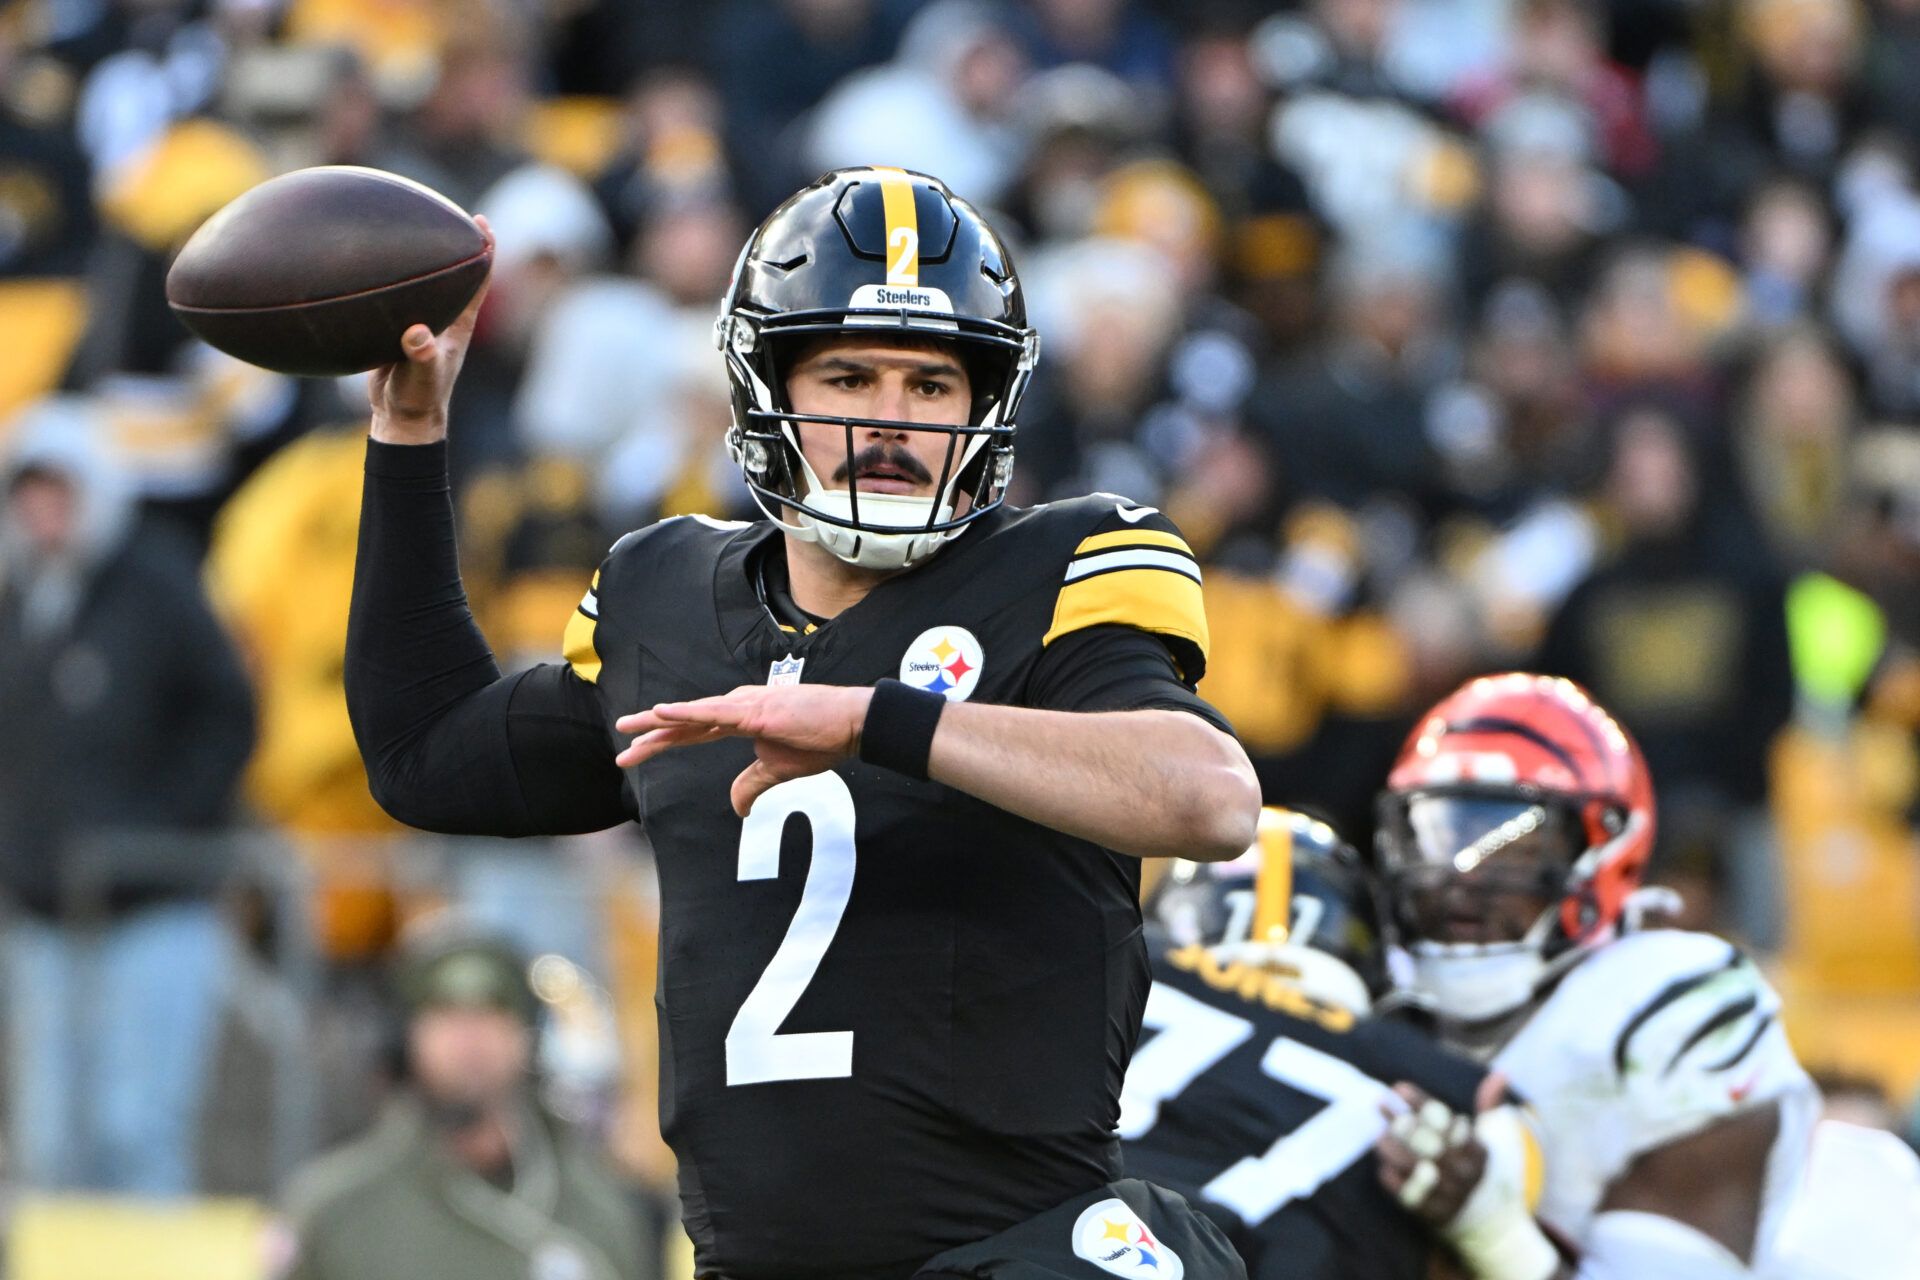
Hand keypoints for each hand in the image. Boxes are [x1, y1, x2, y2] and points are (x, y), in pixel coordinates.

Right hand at [368, 213, 493, 443]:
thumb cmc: (418, 397)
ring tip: (408, 224)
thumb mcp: (420, 377)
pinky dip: (391, 278)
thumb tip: (416, 333)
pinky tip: (371, 263)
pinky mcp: (399, 329)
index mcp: (458, 324)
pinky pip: (399, 297)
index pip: (478, 280)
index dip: (484, 251)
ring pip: (426, 283)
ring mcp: (422, 323)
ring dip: (422, 258)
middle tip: (449, 210)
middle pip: (455, 273)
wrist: (400, 416)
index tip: (482, 223)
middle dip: (454, 243)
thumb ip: (419, 355)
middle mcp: (444, 319)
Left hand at [614, 684, 872, 815]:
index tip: (635, 752)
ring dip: (658, 721)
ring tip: (628, 727)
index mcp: (740, 719)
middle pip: (685, 722)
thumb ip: (752, 784)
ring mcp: (744, 705)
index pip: (693, 731)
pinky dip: (685, 712)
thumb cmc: (821, 740)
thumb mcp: (779, 770)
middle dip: (651, 734)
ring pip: (691, 714)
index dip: (664, 741)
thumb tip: (737, 807)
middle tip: (621, 743)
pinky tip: (662, 712)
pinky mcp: (754, 710)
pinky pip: (712, 712)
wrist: (852, 725)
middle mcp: (737, 706)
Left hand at [1380, 1073, 1566, 1279]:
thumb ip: (1490, 1104)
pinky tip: (1382, 1167)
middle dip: (1403, 1123)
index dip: (1421, 1102)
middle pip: (1431, 1143)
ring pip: (1419, 1170)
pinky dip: (1396, 1182)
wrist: (1489, 1220)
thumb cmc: (1478, 1165)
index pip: (1447, 1120)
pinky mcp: (1436, 1214)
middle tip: (1380, 1104)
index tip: (1398, 1087)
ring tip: (1377, 1134)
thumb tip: (1501, 1073)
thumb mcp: (1492, 1136)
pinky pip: (1412, 1198)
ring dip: (1395, 1151)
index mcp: (1479, 1149)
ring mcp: (1452, 1194)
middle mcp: (1466, 1172)